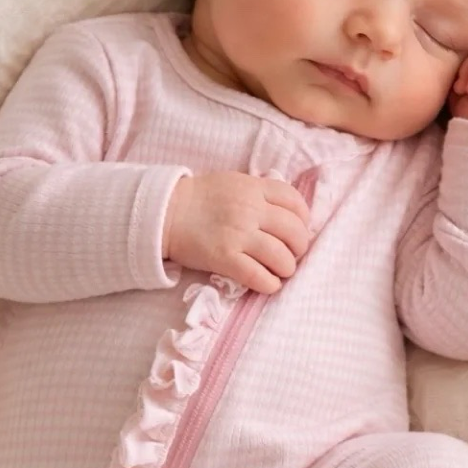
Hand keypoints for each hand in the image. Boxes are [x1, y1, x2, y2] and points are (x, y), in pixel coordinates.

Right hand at [162, 172, 311, 294]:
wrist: (164, 213)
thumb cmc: (199, 199)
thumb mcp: (233, 183)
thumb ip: (259, 193)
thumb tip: (286, 212)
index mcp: (254, 188)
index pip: (295, 202)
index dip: (304, 220)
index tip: (299, 231)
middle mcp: (250, 210)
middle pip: (294, 232)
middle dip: (299, 248)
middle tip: (292, 255)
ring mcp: (238, 235)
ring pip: (281, 257)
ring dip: (287, 268)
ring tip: (280, 271)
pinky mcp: (225, 259)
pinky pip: (259, 276)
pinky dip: (270, 284)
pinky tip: (269, 284)